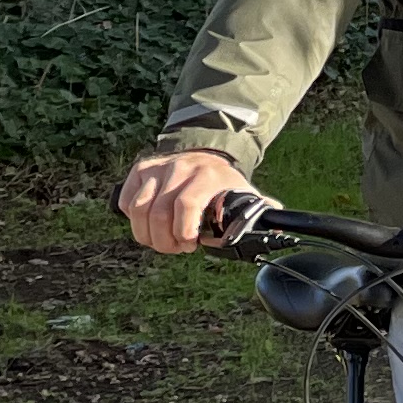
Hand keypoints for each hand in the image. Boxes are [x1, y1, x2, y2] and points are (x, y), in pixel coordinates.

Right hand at [119, 147, 249, 255]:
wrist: (206, 154)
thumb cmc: (223, 183)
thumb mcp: (243, 194)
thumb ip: (258, 213)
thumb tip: (275, 233)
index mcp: (207, 176)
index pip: (186, 205)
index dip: (183, 231)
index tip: (190, 244)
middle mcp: (179, 168)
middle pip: (158, 213)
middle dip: (164, 240)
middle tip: (175, 248)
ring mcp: (157, 167)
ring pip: (138, 209)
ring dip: (147, 234)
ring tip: (162, 241)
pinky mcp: (141, 169)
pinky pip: (127, 201)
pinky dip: (134, 220)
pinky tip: (150, 225)